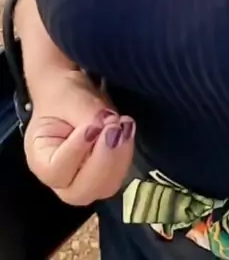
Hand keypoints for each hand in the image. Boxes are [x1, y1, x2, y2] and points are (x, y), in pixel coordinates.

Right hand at [23, 68, 135, 205]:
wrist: (73, 97)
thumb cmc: (63, 97)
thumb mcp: (68, 99)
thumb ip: (86, 114)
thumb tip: (108, 123)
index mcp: (40, 161)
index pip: (57, 170)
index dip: (77, 151)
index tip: (94, 126)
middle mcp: (60, 181)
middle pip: (82, 190)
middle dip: (103, 161)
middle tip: (114, 127)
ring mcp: (84, 182)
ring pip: (104, 186)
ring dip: (119, 156)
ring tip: (124, 124)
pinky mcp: (104, 176)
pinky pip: (118, 175)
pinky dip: (126, 153)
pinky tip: (127, 128)